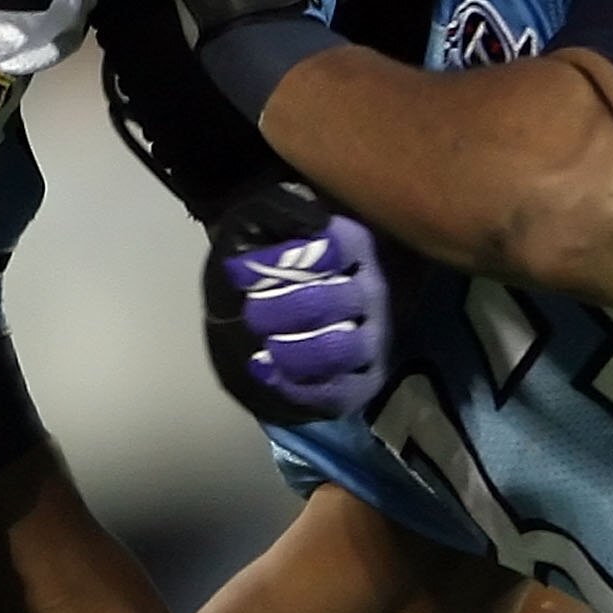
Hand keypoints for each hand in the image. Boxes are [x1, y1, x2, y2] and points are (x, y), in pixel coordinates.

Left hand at [203, 182, 389, 425]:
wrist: (318, 298)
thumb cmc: (295, 258)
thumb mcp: (284, 226)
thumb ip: (276, 220)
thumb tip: (261, 234)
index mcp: (356, 245)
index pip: (329, 249)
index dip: (279, 262)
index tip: (239, 270)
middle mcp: (372, 290)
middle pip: (325, 303)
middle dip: (277, 310)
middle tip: (251, 311)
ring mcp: (373, 337)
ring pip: (336, 348)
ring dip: (291, 350)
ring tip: (264, 346)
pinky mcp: (366, 378)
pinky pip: (340, 392)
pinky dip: (300, 387)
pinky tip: (270, 373)